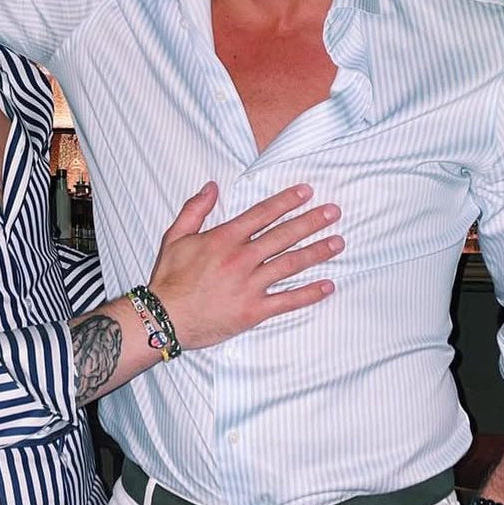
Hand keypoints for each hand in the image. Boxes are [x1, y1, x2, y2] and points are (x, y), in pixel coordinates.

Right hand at [147, 182, 341, 350]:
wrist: (165, 318)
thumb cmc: (168, 278)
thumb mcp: (175, 237)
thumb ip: (195, 209)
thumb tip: (212, 186)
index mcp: (224, 239)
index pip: (262, 214)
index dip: (286, 201)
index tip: (307, 192)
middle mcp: (241, 258)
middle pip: (283, 236)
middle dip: (311, 222)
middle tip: (334, 212)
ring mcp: (250, 285)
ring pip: (290, 264)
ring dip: (317, 252)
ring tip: (338, 242)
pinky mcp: (253, 310)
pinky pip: (287, 301)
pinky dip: (309, 294)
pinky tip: (328, 286)